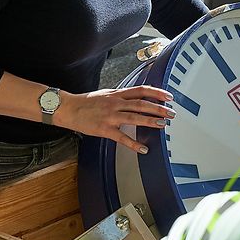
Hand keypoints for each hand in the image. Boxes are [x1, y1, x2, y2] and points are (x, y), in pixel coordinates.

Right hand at [57, 86, 175, 153]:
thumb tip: (137, 96)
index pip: (141, 90)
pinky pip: (122, 138)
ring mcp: (110, 117)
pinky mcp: (105, 130)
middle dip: (158, 108)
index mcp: (117, 94)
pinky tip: (143, 149)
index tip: (168, 96)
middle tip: (171, 113)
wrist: (69, 108)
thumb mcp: (106, 93)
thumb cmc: (87, 102)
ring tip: (162, 125)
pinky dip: (134, 144)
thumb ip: (122, 96)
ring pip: (134, 118)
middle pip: (141, 104)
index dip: (156, 93)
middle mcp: (116, 104)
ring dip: (150, 121)